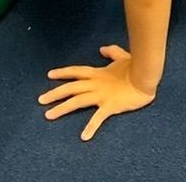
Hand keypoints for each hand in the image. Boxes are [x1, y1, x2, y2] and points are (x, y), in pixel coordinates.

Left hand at [38, 45, 156, 141]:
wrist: (145, 76)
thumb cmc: (135, 66)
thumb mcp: (122, 56)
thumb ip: (111, 52)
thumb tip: (102, 49)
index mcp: (98, 73)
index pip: (76, 72)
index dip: (63, 73)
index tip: (49, 75)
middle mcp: (95, 84)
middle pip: (71, 88)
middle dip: (54, 93)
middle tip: (40, 100)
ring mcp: (101, 95)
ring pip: (77, 101)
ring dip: (62, 108)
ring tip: (48, 115)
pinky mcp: (110, 105)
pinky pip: (98, 118)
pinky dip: (91, 127)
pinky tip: (84, 136)